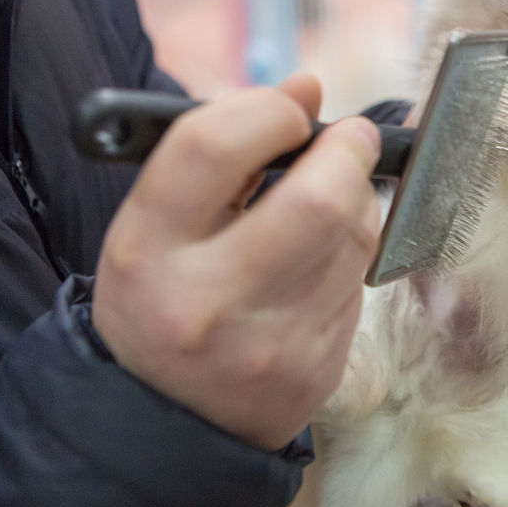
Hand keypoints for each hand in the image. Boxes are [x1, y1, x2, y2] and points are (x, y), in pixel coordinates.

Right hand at [92, 74, 380, 449]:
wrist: (167, 421)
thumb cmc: (162, 297)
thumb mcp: (156, 224)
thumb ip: (220, 150)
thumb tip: (305, 85)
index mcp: (146, 252)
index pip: (211, 148)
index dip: (266, 110)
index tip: (290, 108)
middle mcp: (207, 302)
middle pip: (318, 199)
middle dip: (347, 151)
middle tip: (347, 137)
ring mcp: (270, 343)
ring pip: (355, 235)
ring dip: (357, 197)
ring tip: (331, 195)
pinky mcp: (318, 367)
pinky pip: (361, 280)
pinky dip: (354, 248)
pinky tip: (324, 253)